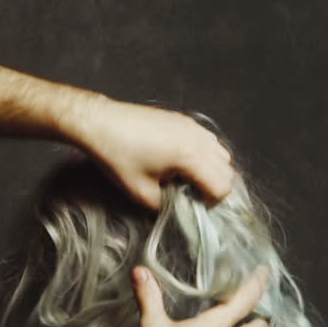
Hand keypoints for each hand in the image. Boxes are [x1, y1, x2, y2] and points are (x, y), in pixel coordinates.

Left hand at [72, 97, 235, 209]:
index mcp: (191, 156)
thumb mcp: (140, 192)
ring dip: (211, 168)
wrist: (100, 122)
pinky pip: (206, 139)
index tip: (194, 207)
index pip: (222, 186)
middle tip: (191, 195)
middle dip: (215, 186)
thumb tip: (177, 207)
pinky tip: (179, 161)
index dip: (212, 202)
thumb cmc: (117, 156)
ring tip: (186, 178)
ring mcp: (192, 125)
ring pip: (220, 152)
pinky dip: (203, 153)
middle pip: (227, 169)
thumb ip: (166, 205)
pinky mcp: (182, 119)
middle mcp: (198, 138)